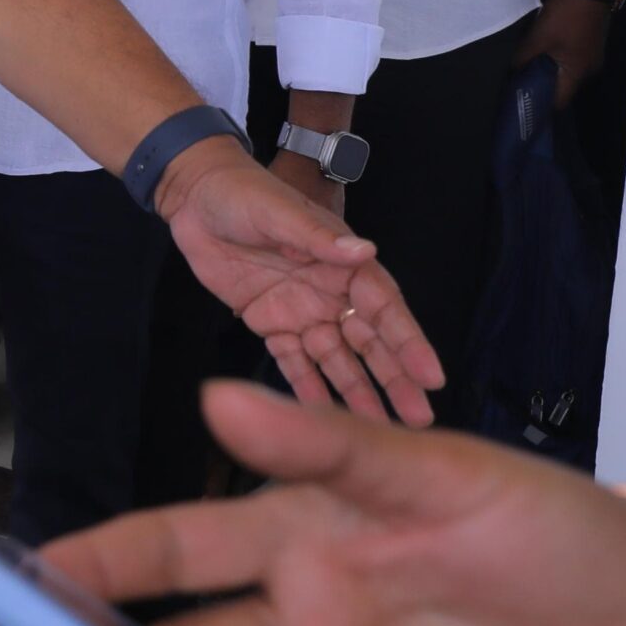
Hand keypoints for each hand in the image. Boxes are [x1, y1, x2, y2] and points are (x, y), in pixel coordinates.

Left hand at [157, 145, 440, 424]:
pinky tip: (321, 421)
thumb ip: (318, 238)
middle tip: (420, 419)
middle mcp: (331, 292)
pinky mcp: (270, 322)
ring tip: (382, 431)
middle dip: (394, 379)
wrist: (194, 197)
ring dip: (358, 392)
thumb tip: (365, 250)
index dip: (408, 343)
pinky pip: (293, 362)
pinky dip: (307, 389)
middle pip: (369, 342)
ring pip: (337, 359)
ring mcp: (302, 310)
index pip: (385, 308)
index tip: (431, 377)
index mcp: (344, 264)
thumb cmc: (243, 194)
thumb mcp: (279, 212)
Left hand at [516, 0, 610, 105]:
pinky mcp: (590, 43)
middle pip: (564, 88)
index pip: (559, 101)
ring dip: (550, 73)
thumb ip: (522, 58)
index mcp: (578, 73)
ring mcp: (593, 55)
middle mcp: (589, 69)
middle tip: (520, 87)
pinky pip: (572, 60)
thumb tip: (511, 73)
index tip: (523, 107)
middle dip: (543, 89)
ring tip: (527, 72)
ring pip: (568, 73)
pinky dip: (557, 61)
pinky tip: (541, 55)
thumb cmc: (564, 17)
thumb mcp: (538, 38)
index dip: (541, 106)